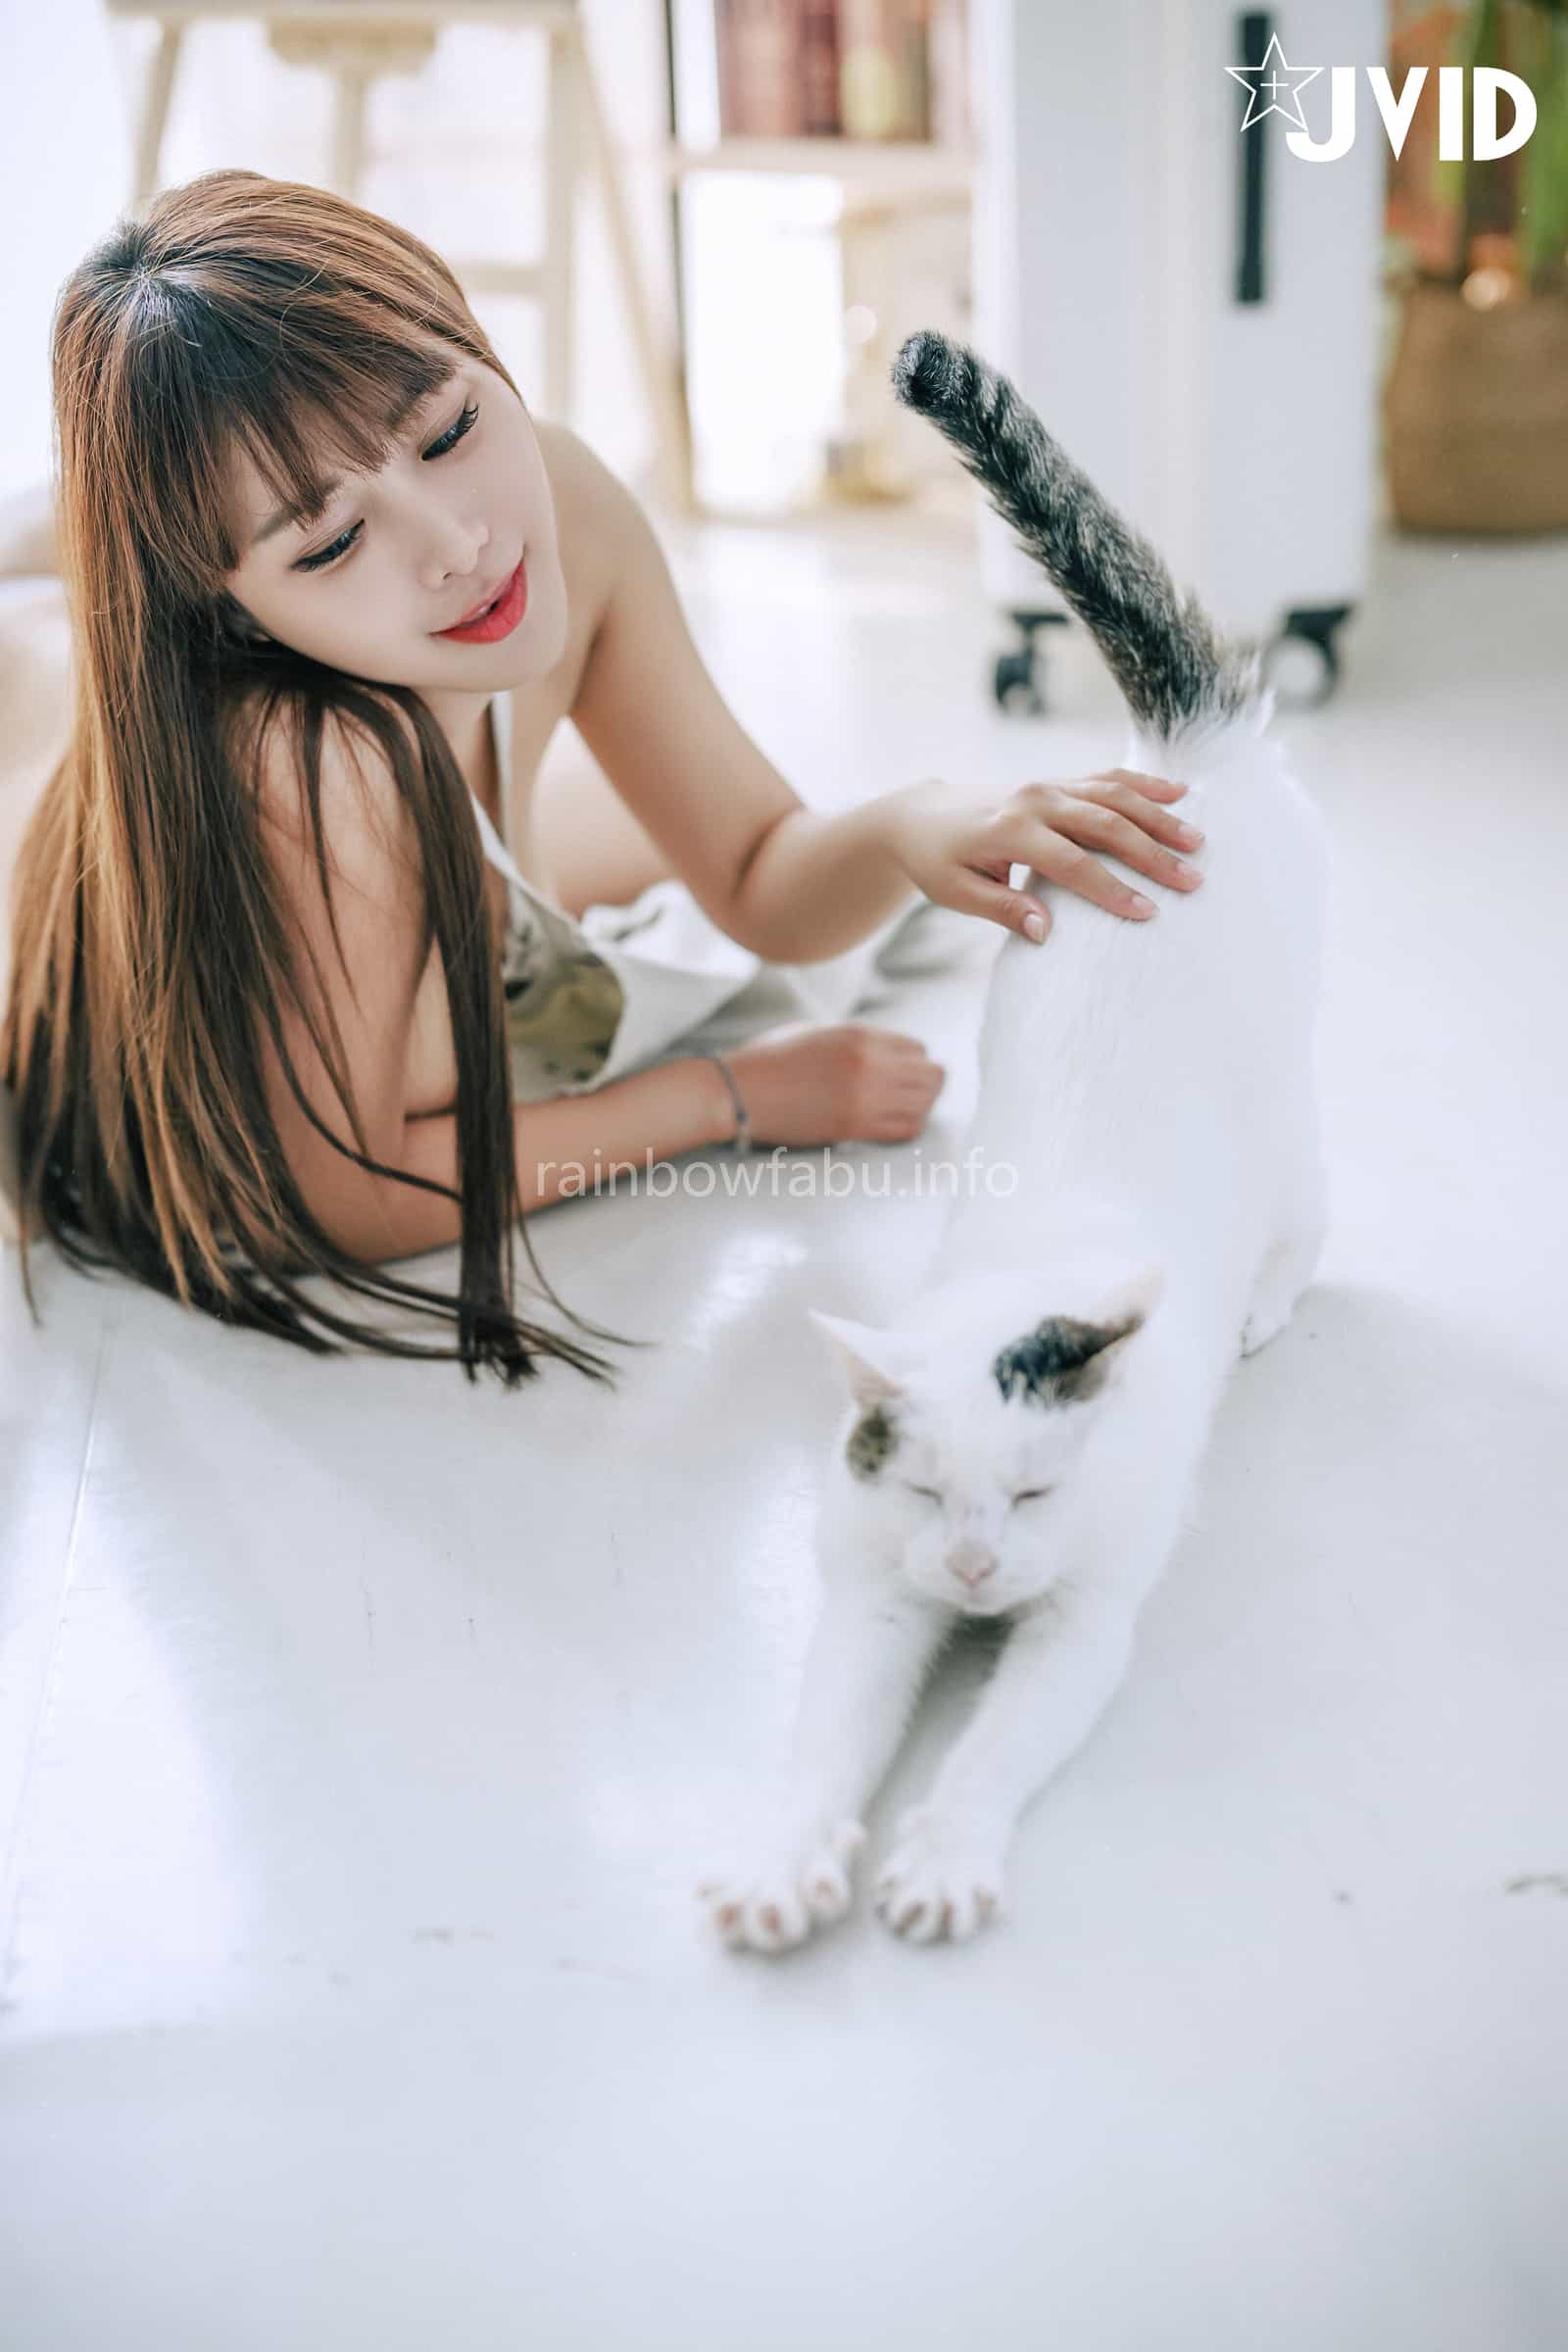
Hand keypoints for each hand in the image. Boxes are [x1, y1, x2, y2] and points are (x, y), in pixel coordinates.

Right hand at [724, 1022, 944, 1147]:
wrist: (738, 1092)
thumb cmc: (771, 1060)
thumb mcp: (818, 1033)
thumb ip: (857, 1041)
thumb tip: (890, 1056)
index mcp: (860, 1035)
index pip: (918, 1049)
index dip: (913, 1063)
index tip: (902, 1074)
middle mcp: (869, 1063)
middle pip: (932, 1076)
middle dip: (928, 1084)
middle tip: (913, 1094)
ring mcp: (864, 1097)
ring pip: (926, 1104)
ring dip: (921, 1107)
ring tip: (904, 1110)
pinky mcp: (854, 1127)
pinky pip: (906, 1129)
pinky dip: (908, 1128)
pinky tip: (893, 1126)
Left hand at [881, 769, 1205, 943]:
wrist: (920, 814)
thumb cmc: (937, 859)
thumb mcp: (955, 892)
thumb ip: (1001, 909)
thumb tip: (1044, 930)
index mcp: (1009, 830)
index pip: (1071, 863)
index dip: (1110, 888)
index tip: (1147, 912)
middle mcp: (1035, 800)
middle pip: (1105, 824)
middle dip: (1151, 854)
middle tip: (1191, 880)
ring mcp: (1048, 786)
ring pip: (1113, 796)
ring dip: (1158, 817)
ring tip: (1196, 840)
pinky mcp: (1056, 782)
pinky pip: (1106, 778)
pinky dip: (1143, 784)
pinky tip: (1177, 792)